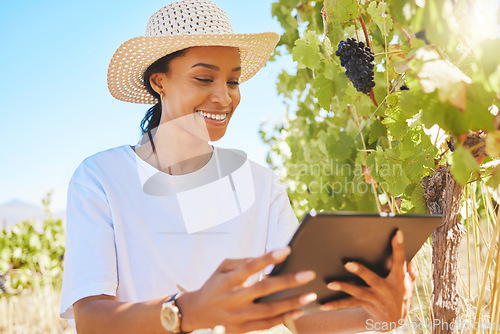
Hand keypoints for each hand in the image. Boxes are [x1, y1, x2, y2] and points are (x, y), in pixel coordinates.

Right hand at [177, 247, 317, 332]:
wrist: (195, 313)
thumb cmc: (215, 285)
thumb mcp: (222, 268)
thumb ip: (244, 262)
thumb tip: (268, 257)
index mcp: (228, 280)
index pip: (250, 267)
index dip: (268, 258)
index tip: (287, 250)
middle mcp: (233, 298)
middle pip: (264, 289)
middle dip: (288, 281)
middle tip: (308, 274)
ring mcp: (238, 316)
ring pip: (269, 310)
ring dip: (292, 303)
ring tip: (310, 295)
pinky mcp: (241, 329)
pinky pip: (267, 325)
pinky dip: (284, 318)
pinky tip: (299, 310)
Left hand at [320, 230, 416, 330]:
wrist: (395, 322)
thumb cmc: (400, 295)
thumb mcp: (409, 284)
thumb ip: (410, 271)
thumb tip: (411, 258)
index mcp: (398, 280)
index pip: (399, 261)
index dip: (399, 248)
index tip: (397, 233)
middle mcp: (386, 289)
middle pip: (372, 279)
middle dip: (361, 271)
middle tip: (348, 264)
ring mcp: (375, 299)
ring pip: (358, 292)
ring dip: (344, 287)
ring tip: (331, 284)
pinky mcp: (366, 305)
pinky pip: (349, 304)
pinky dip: (336, 304)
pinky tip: (323, 304)